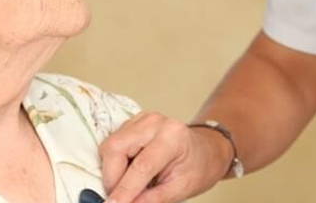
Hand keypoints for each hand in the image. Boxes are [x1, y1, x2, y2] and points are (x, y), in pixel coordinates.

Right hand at [100, 112, 230, 202]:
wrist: (205, 152)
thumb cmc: (198, 167)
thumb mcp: (181, 189)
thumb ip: (152, 199)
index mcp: (173, 136)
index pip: (141, 166)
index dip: (124, 190)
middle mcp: (154, 122)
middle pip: (116, 148)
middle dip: (112, 178)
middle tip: (121, 197)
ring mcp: (142, 119)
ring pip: (110, 146)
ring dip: (113, 170)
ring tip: (132, 183)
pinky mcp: (133, 123)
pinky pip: (113, 143)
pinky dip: (115, 162)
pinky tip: (131, 170)